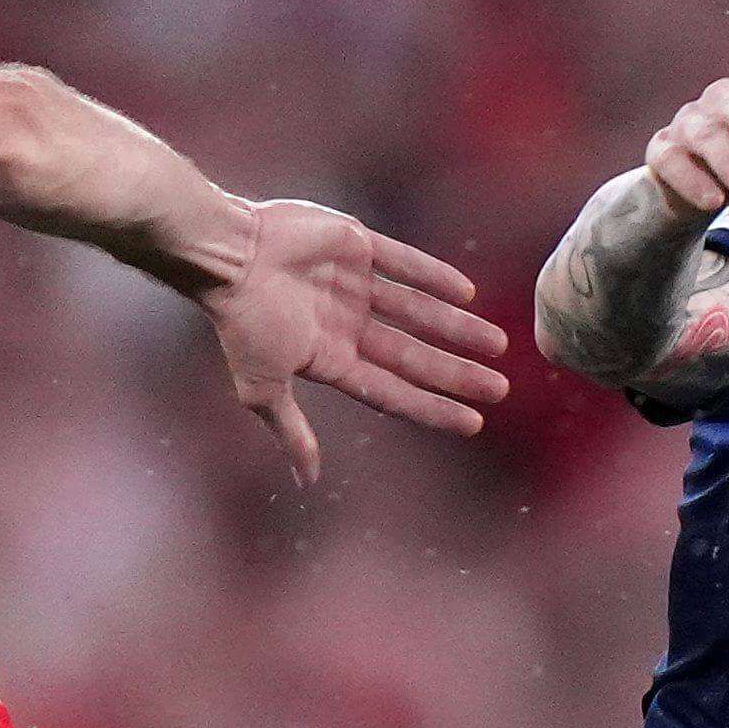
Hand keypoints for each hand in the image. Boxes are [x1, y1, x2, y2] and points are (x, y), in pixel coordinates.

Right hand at [199, 200, 509, 482]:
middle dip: (458, 373)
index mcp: (331, 359)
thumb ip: (291, 432)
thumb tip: (308, 482)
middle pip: (415, 355)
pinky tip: (467, 294)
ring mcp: (354, 285)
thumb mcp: (263, 389)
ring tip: (498, 344)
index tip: (475, 423)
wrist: (226, 256)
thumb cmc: (241, 324)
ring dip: (457, 327)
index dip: (434, 408)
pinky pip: (405, 263)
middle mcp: (347, 324)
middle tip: (502, 388)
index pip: (394, 391)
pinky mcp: (355, 244)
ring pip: (418, 311)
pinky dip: (434, 277)